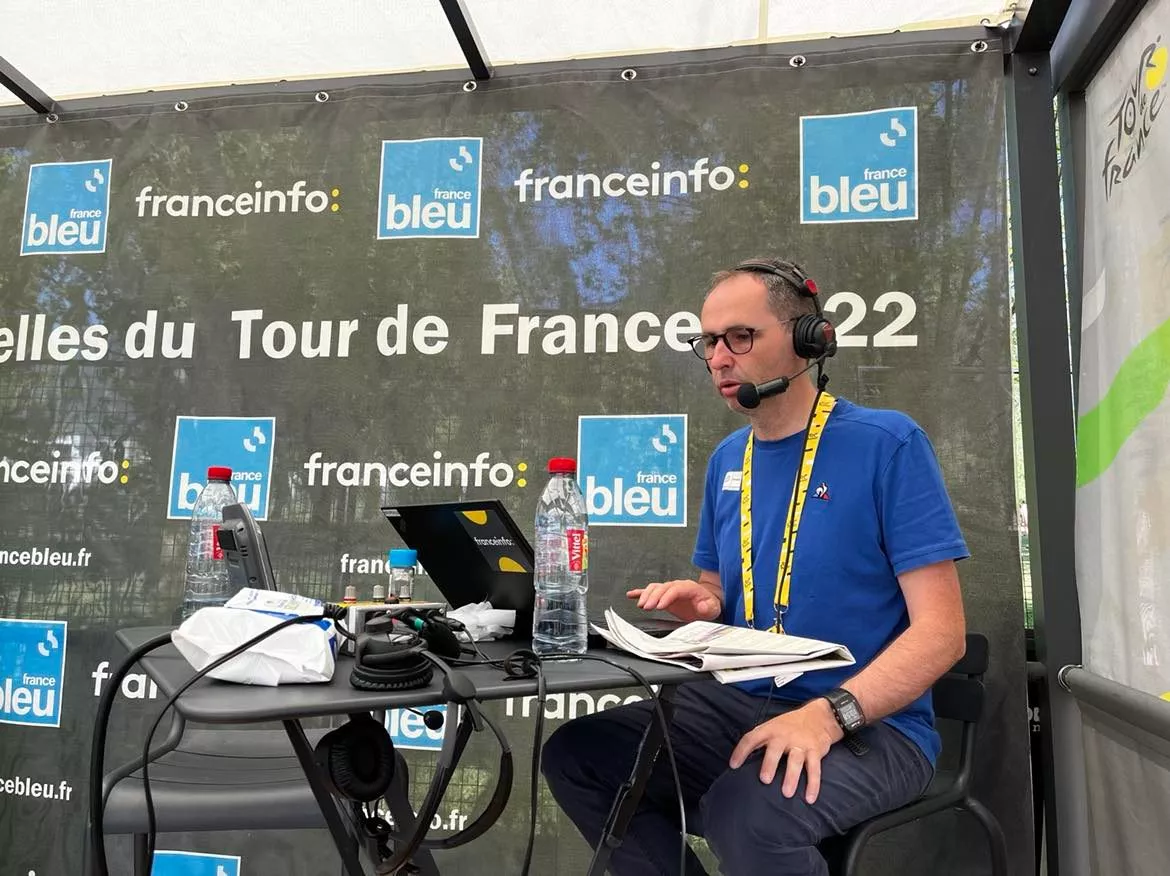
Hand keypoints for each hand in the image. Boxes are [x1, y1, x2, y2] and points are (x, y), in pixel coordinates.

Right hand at [626, 580, 720, 621]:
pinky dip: (640, 592)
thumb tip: (702, 606)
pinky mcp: (664, 595)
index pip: (675, 589)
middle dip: (653, 597)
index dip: (666, 597)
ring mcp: (669, 590)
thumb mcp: (713, 608)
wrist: (707, 602)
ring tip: (641, 605)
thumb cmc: (709, 605)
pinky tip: (631, 595)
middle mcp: (677, 586)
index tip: (659, 606)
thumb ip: (708, 607)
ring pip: (655, 588)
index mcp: (689, 588)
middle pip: (662, 588)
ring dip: (646, 595)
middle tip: (646, 607)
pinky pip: (650, 591)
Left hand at [728, 699, 842, 803]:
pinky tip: (810, 798)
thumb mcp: (773, 726)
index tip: (733, 765)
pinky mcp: (815, 751)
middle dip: (770, 764)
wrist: (818, 717)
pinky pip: (814, 769)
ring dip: (791, 777)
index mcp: (770, 729)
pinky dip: (813, 784)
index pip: (752, 738)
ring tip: (786, 793)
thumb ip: (760, 740)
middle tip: (765, 780)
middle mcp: (784, 736)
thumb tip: (741, 759)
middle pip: (775, 749)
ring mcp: (801, 744)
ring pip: (796, 761)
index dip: (741, 751)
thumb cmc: (790, 725)